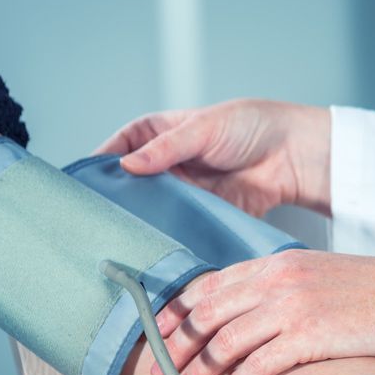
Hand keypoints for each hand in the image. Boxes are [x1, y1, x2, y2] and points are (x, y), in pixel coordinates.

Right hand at [95, 99, 331, 215]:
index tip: (82, 186)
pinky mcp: (202, 215)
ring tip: (120, 238)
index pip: (118, 150)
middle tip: (96, 220)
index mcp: (158, 135)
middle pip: (130, 186)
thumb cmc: (250, 127)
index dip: (100, 166)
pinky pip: (179, 227)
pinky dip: (168, 236)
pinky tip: (155, 247)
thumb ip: (166, 148)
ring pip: (152, 210)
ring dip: (141, 222)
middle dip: (116, 201)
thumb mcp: (203, 129)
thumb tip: (127, 166)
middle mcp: (166, 165)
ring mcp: (183, 192)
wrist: (292, 155)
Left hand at [150, 249, 374, 374]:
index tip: (159, 330)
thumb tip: (242, 306)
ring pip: (225, 342)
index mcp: (274, 263)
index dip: (179, 310)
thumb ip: (275, 283)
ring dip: (198, 371)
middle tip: (160, 368)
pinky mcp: (309, 336)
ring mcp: (291, 307)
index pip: (210, 284)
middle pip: (209, 314)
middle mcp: (276, 281)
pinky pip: (259, 365)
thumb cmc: (363, 289)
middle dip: (177, 345)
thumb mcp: (312, 271)